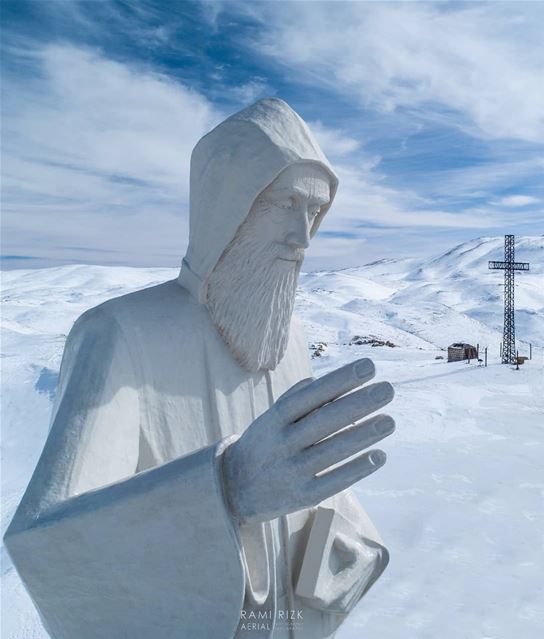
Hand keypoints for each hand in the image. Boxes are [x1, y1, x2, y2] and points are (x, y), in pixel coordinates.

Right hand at [222, 358, 394, 523]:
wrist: (234, 488)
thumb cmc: (265, 443)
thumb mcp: (271, 417)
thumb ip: (296, 397)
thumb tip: (327, 379)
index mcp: (275, 418)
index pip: (311, 395)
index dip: (340, 380)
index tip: (369, 366)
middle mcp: (282, 443)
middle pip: (324, 420)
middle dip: (358, 403)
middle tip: (388, 389)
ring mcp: (291, 471)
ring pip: (332, 450)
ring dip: (364, 435)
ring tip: (390, 421)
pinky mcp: (302, 496)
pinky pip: (334, 481)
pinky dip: (357, 469)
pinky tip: (379, 456)